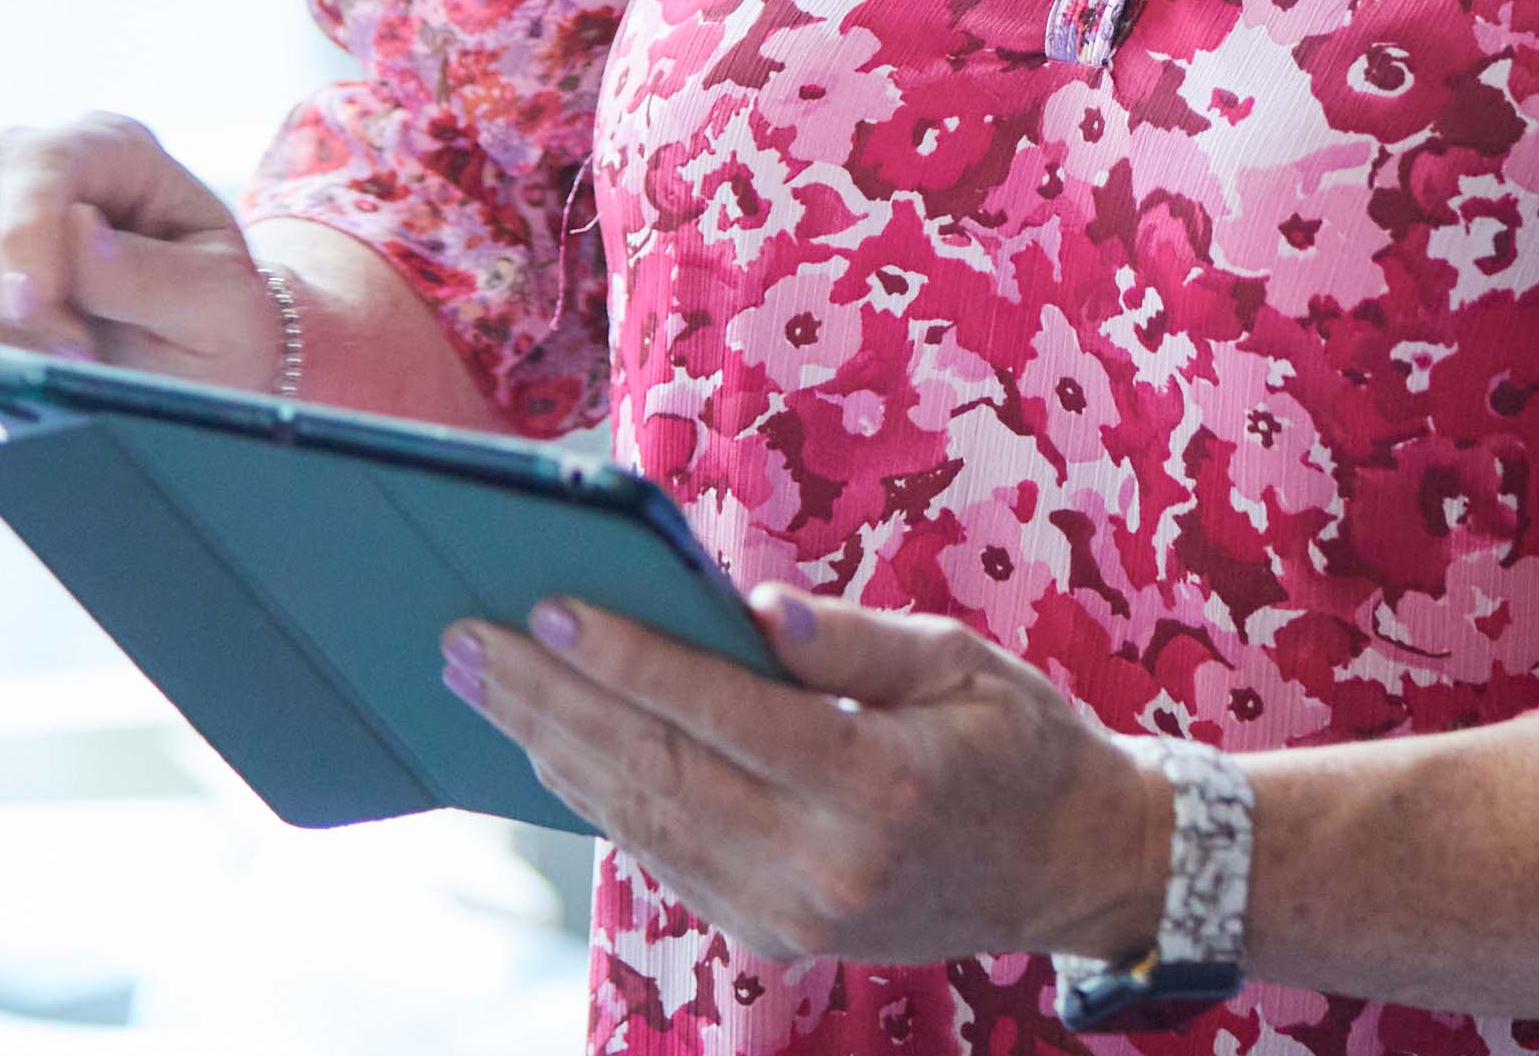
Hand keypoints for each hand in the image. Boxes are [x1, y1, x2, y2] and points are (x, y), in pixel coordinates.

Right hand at [0, 111, 277, 393]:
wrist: (187, 364)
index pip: (41, 163)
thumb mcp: (221, 304)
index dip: (23, 233)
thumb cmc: (214, 321)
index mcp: (108, 148)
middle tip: (72, 361)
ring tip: (63, 363)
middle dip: (0, 300)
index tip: (30, 308)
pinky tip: (8, 367)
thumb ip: (153, 273)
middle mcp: (20, 167)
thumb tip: (74, 234)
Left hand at [448, 588, 1170, 969]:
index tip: (549, 604)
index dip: (629, 658)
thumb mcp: (963, 659)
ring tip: (482, 682)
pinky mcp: (774, 934)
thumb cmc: (1020, 739)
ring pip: (642, 824)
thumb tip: (752, 606)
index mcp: (880, 784)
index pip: (723, 712)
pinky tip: (552, 743)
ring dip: (551, 749)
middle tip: (466, 639)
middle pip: (656, 774)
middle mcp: (825, 866)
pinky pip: (666, 857)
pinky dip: (600, 797)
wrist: (1072, 866)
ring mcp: (793, 915)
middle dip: (550, 702)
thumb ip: (852, 637)